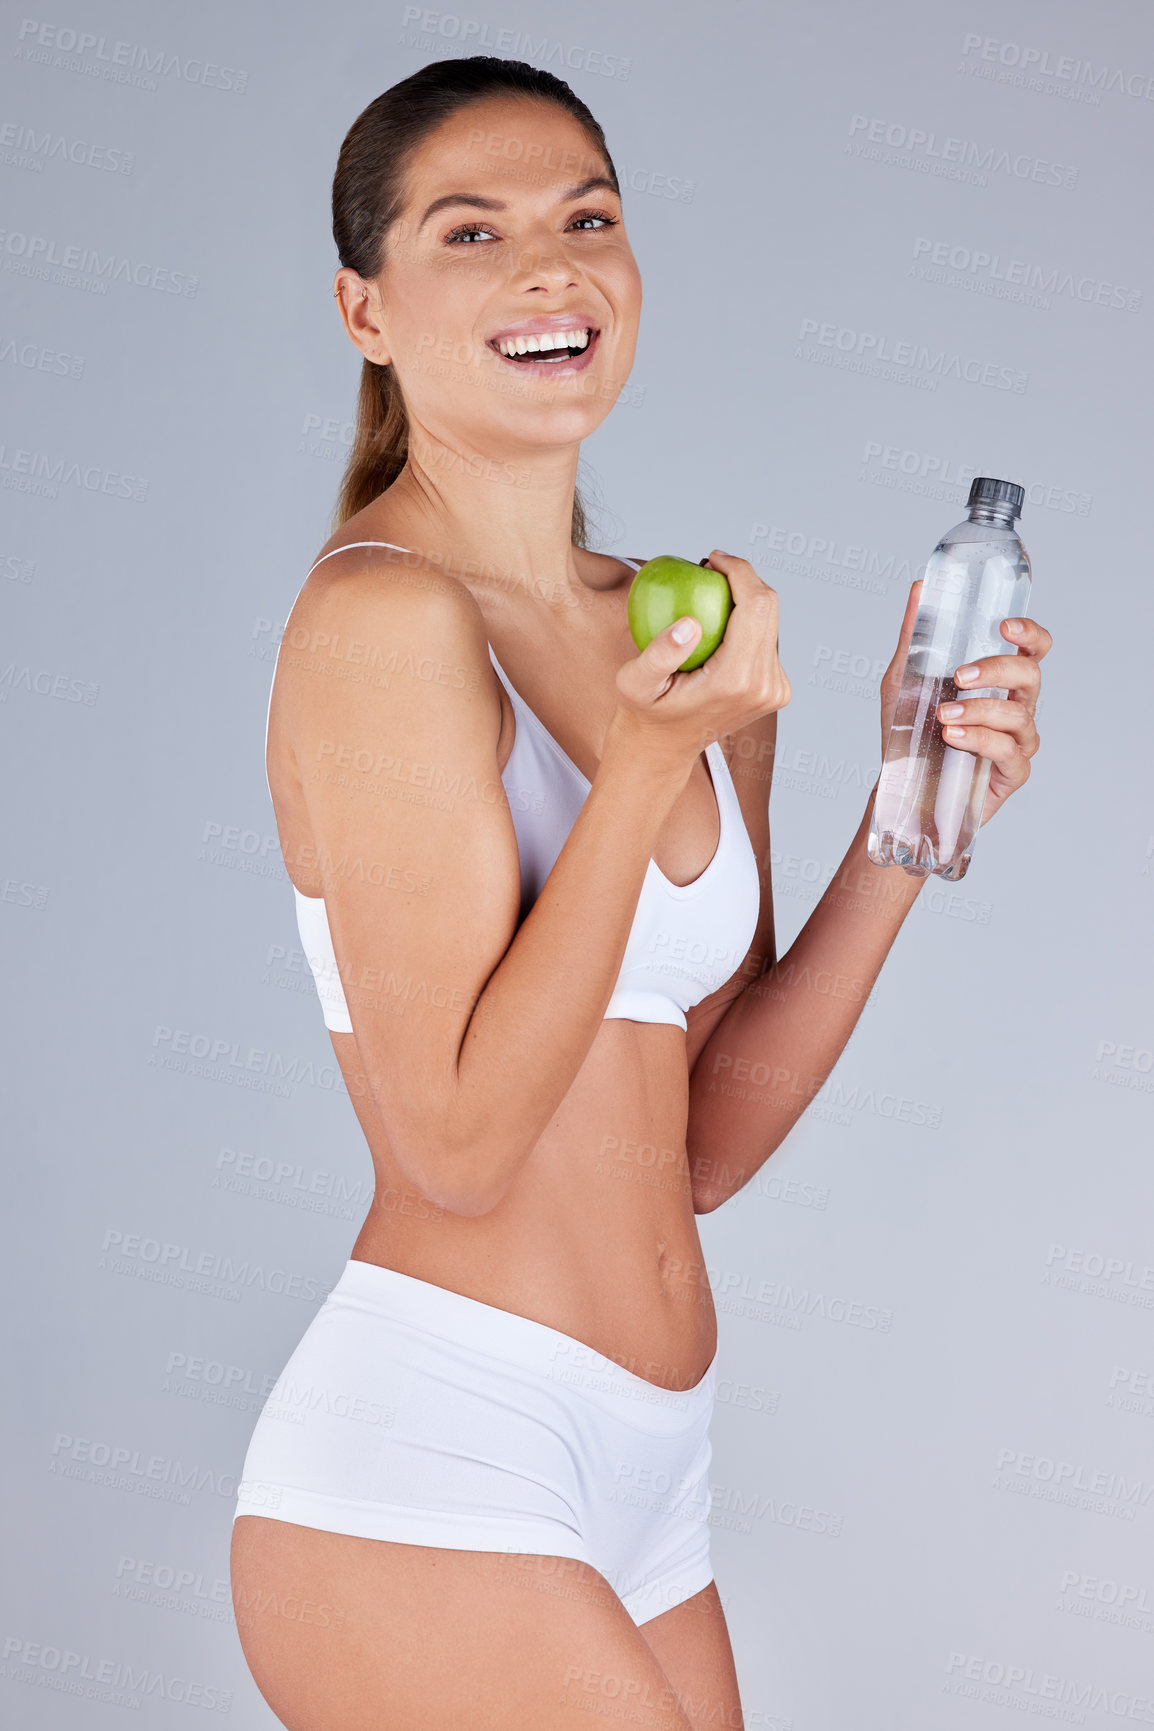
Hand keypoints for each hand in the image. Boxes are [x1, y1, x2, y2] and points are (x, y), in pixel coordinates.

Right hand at [612, 551, 791, 773]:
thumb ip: (659, 654)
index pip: (756, 605)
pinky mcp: (776, 690)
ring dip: (745, 600)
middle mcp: (764, 686)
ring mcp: (774, 690)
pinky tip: (721, 621)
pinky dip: (747, 623)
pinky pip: (768, 640)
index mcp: (736, 680)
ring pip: (771, 622)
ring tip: (711, 593)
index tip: (713, 559)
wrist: (665, 747)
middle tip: (710, 569)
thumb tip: (690, 622)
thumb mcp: (635, 683)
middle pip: (770, 608)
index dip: (740, 570)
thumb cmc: (645, 711)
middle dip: (744, 578)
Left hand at [879, 579, 1051, 828]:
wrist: (900, 786)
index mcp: (1000, 682)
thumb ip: (913, 637)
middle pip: (1030, 676)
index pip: (1033, 650)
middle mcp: (1016, 707)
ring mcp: (1018, 741)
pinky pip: (1006, 751)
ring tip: (943, 716)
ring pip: (1017, 716)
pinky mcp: (1012, 772)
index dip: (1030, 634)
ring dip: (979, 710)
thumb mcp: (903, 680)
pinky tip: (952, 737)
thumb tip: (918, 588)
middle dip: (997, 670)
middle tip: (960, 675)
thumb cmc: (910, 733)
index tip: (1005, 626)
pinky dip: (978, 740)